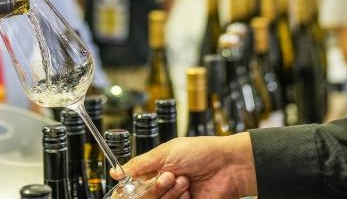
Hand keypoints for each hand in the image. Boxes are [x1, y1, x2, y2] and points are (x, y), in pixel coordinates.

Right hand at [116, 133, 256, 198]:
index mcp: (154, 170)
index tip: (126, 189)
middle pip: (143, 197)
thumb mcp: (166, 153)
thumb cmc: (201, 152)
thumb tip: (116, 172)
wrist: (229, 167)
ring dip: (169, 193)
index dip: (128, 189)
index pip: (132, 185)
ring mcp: (174, 198)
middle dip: (154, 188)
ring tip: (184, 181)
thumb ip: (140, 164)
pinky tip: (190, 192)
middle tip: (169, 176)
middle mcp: (162, 186)